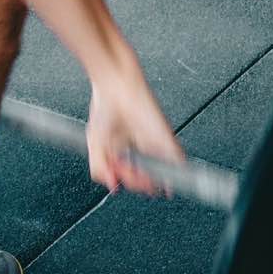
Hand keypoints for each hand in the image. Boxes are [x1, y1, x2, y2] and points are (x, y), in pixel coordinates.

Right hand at [85, 64, 184, 195]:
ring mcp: (155, 144)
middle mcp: (141, 150)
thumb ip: (100, 168)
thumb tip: (113, 186)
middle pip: (146, 177)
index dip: (126, 182)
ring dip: (155, 181)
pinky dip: (177, 172)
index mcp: (125, 152)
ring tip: (147, 182)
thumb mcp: (95, 144)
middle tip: (128, 175)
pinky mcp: (165, 136)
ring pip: (161, 172)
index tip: (118, 181)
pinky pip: (176, 157)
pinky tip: (174, 180)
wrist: (115, 87)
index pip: (130, 177)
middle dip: (137, 183)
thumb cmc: (105, 108)